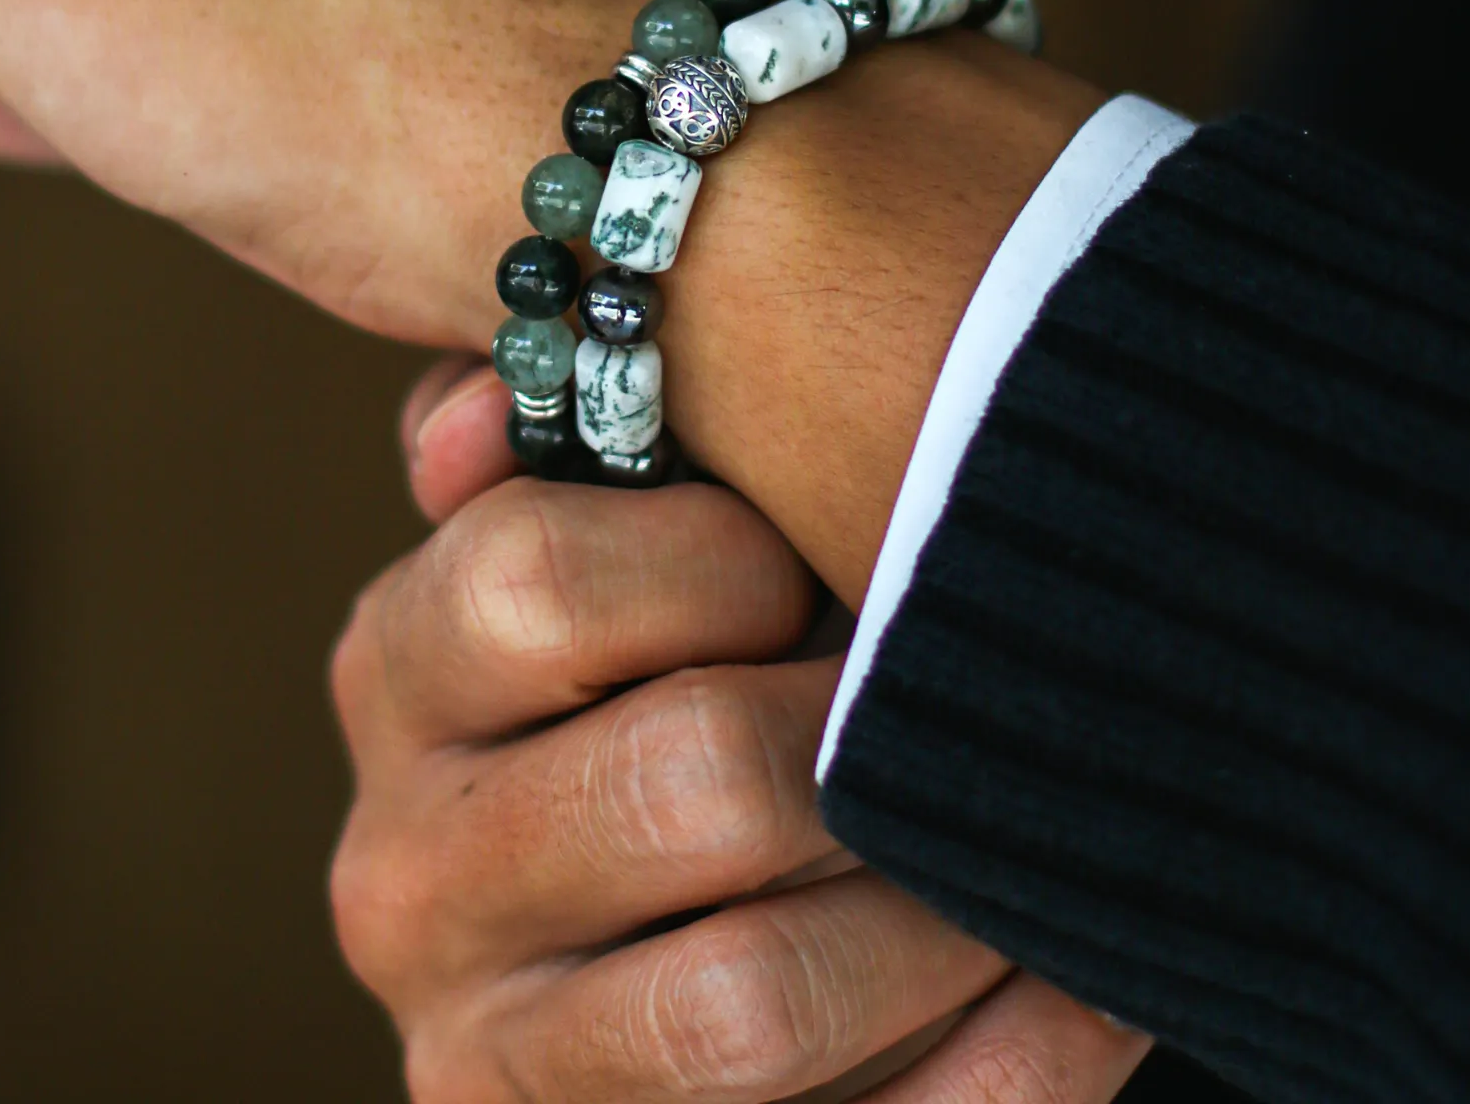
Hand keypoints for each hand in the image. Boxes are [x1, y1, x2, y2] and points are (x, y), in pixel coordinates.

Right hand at [328, 368, 1152, 1101]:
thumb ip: (552, 444)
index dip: (725, 560)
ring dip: (949, 911)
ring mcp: (489, 1057)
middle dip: (863, 737)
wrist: (661, 938)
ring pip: (758, 1001)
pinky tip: (1068, 982)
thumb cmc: (652, 673)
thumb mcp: (590, 535)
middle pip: (688, 778)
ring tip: (1023, 840)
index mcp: (401, 675)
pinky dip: (1007, 1060)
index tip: (808, 571)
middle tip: (951, 702)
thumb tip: (477, 429)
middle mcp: (405, 874)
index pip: (538, 578)